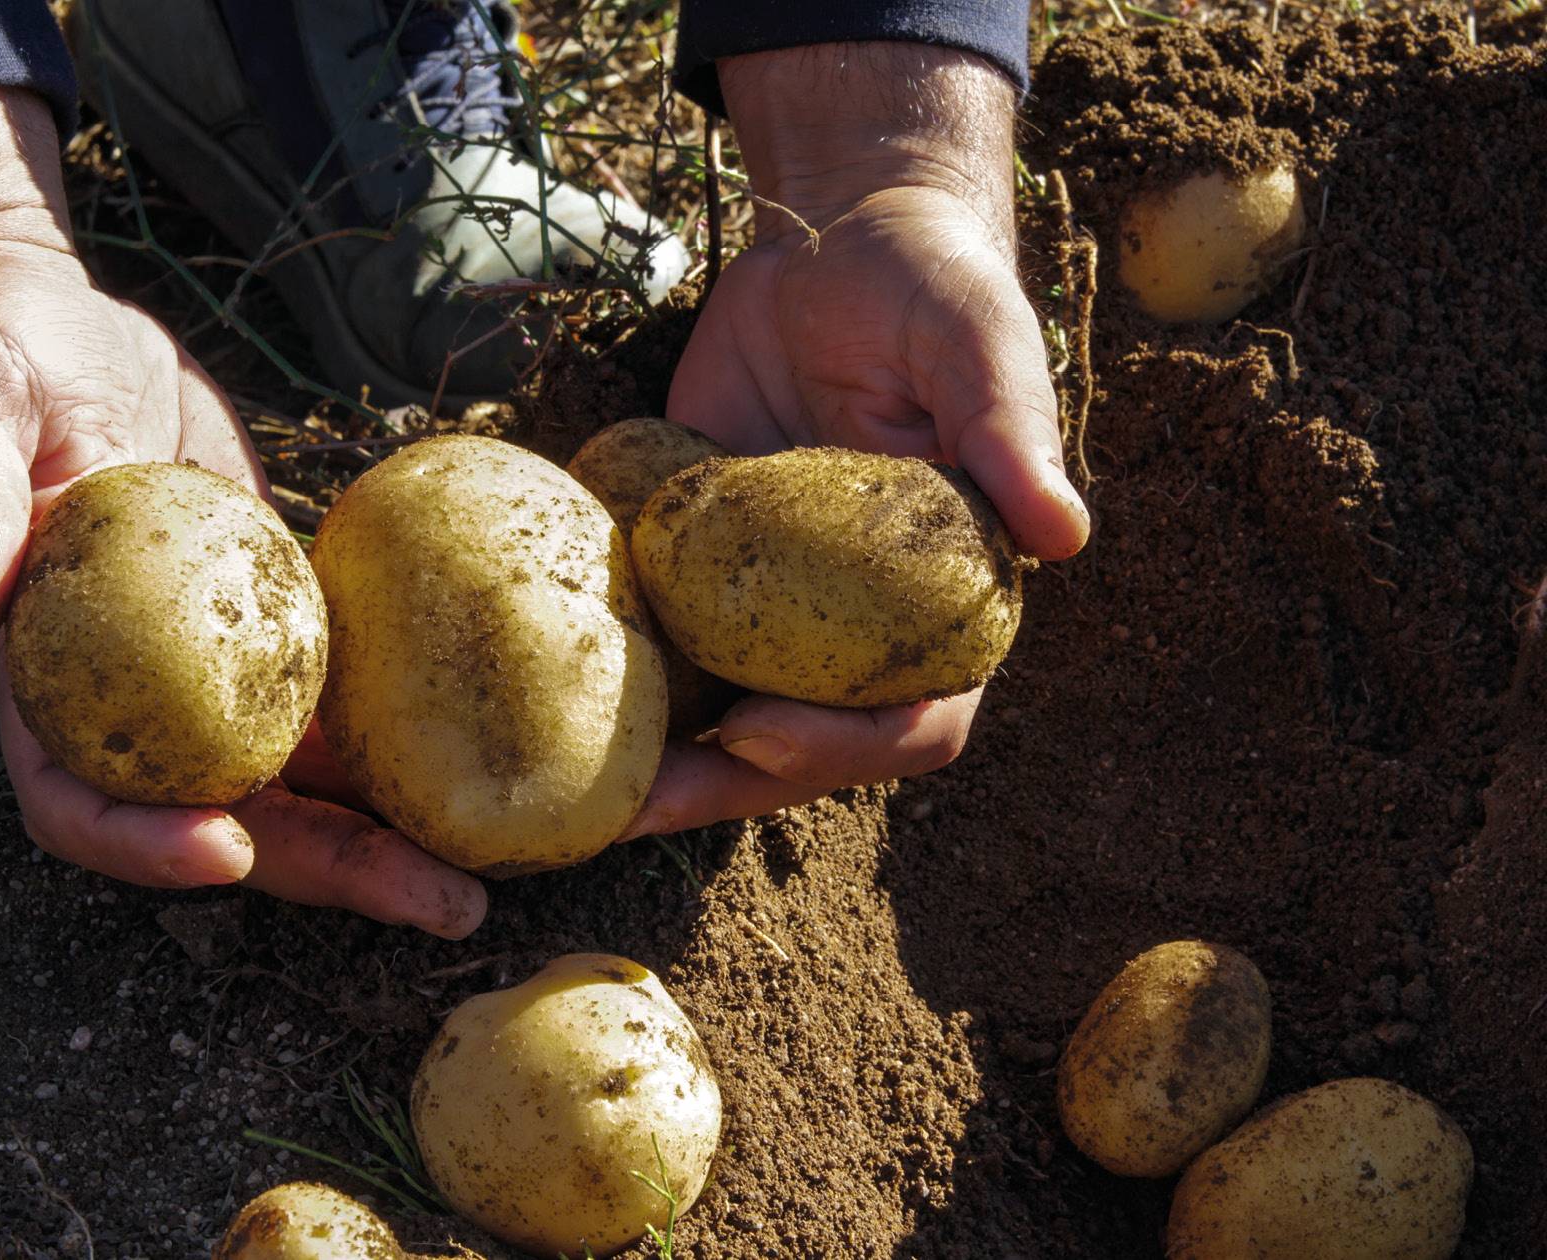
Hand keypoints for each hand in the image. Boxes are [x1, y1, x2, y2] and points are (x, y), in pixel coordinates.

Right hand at [0, 90, 483, 935]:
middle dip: (337, 870)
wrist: (59, 332)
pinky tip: (504, 754)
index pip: (80, 797)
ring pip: (311, 779)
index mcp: (44, 679)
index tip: (226, 848)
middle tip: (449, 906)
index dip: (144, 841)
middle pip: (234, 818)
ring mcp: (217, 672)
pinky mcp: (283, 624)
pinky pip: (350, 693)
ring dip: (403, 830)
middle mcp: (137, 700)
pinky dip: (420, 732)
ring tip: (501, 865)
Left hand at [626, 44, 1089, 836]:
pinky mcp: (703, 568)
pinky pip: (662, 640)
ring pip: (722, 714)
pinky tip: (540, 692)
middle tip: (635, 805)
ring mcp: (775, 607)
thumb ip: (1010, 434)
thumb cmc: (930, 291)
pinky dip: (610, 672)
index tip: (755, 732)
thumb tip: (1063, 536)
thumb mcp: (978, 345)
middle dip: (722, 785)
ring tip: (571, 790)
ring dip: (656, 759)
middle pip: (802, 745)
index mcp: (948, 603)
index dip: (841, 746)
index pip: (915, 718)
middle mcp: (862, 627)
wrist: (834, 245)